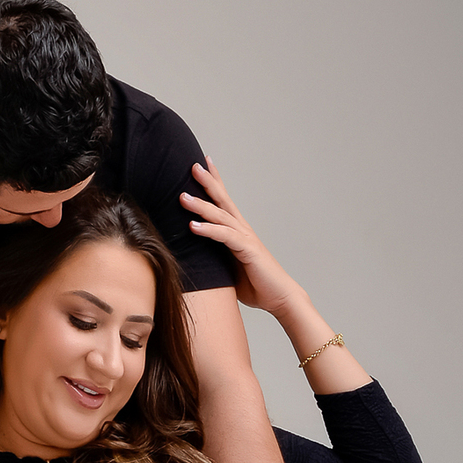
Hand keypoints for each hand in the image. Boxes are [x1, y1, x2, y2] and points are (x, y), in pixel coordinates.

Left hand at [180, 159, 300, 317]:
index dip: (215, 182)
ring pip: (221, 215)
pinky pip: (225, 236)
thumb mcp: (228, 270)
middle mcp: (242, 230)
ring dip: (201, 205)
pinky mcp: (248, 250)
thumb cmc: (256, 285)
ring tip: (183, 197)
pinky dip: (209, 230)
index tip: (203, 164)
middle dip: (208, 182)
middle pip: (222, 200)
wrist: (280, 297)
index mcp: (238, 232)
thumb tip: (195, 260)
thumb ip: (215, 260)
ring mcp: (246, 238)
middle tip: (193, 165)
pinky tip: (193, 226)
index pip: (224, 202)